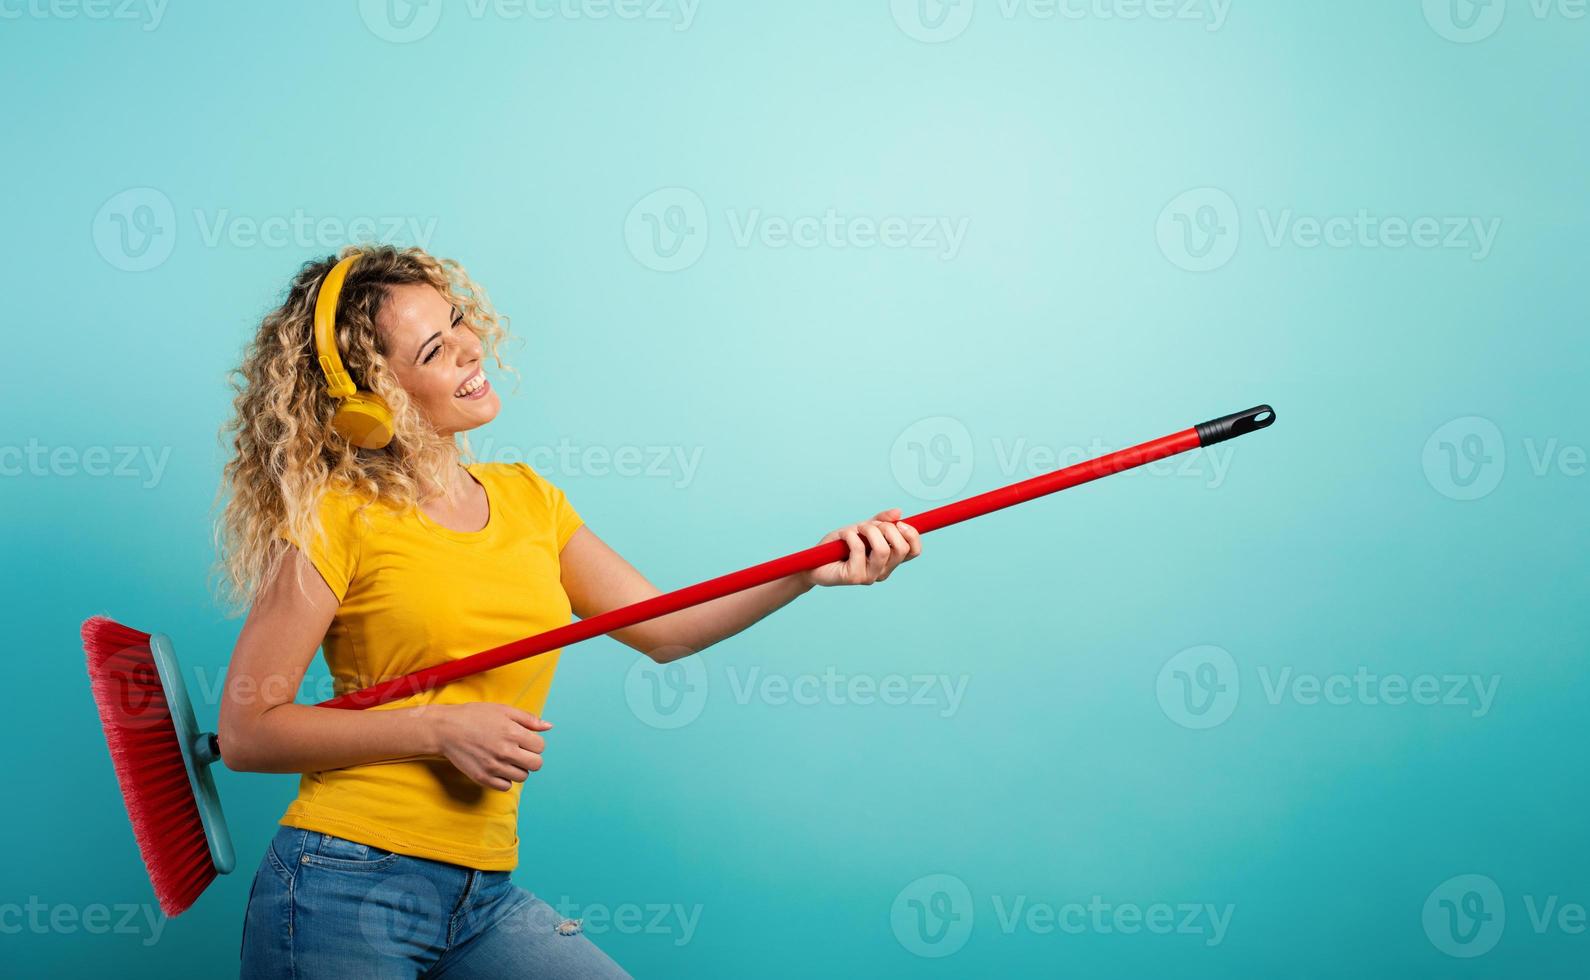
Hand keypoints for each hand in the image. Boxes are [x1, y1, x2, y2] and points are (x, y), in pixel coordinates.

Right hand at [427, 703, 551, 790]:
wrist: (446, 729)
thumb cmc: (475, 716)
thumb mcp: (504, 710)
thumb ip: (529, 719)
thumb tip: (550, 726)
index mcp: (513, 733)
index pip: (541, 747)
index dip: (534, 743)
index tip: (524, 740)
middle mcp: (505, 752)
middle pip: (536, 764)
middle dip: (531, 757)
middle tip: (519, 751)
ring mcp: (494, 767)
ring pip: (522, 776)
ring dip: (519, 768)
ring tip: (506, 758)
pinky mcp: (483, 778)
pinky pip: (506, 786)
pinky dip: (505, 779)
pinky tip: (498, 767)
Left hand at [804, 508, 922, 587]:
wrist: (813, 562)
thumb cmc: (838, 547)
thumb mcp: (861, 529)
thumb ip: (880, 521)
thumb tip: (898, 512)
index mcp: (889, 560)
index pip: (914, 551)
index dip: (912, 534)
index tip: (899, 523)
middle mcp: (883, 571)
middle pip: (901, 548)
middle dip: (887, 528)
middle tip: (868, 525)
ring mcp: (870, 576)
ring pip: (883, 549)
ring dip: (869, 531)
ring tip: (856, 529)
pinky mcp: (854, 577)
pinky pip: (859, 549)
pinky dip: (850, 535)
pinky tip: (843, 536)